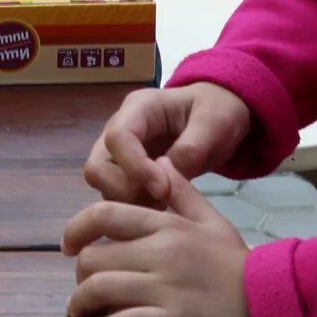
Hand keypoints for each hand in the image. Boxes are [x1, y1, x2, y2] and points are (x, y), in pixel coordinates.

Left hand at [61, 173, 261, 316]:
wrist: (277, 303)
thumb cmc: (240, 264)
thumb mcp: (213, 220)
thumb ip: (182, 192)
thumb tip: (161, 162)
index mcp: (168, 225)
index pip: (104, 215)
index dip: (75, 229)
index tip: (66, 246)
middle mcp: (161, 252)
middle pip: (94, 257)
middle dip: (79, 274)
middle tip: (80, 287)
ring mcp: (166, 287)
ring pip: (101, 289)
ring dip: (81, 303)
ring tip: (79, 313)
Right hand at [82, 82, 253, 203]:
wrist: (217, 118)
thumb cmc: (216, 112)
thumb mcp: (215, 122)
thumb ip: (192, 148)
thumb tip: (165, 179)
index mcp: (140, 108)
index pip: (118, 137)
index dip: (134, 167)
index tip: (162, 189)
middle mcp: (119, 128)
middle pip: (98, 165)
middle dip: (124, 189)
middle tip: (160, 200)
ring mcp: (118, 151)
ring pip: (102, 183)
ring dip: (128, 200)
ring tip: (164, 204)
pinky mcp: (125, 171)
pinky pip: (115, 193)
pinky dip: (133, 205)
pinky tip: (161, 207)